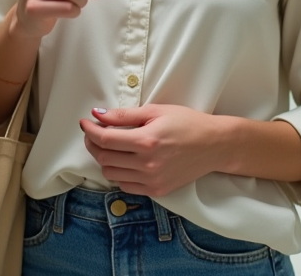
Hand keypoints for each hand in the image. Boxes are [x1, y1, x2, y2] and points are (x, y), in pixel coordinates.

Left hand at [80, 105, 225, 196]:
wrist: (214, 145)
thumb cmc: (187, 123)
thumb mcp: (156, 111)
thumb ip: (124, 115)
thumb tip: (97, 114)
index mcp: (147, 140)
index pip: (105, 140)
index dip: (90, 131)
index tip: (85, 122)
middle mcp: (148, 164)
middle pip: (104, 158)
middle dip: (93, 144)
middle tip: (94, 133)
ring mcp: (152, 180)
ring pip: (111, 174)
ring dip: (105, 159)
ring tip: (110, 146)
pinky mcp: (157, 190)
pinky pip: (125, 185)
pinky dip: (119, 173)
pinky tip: (125, 161)